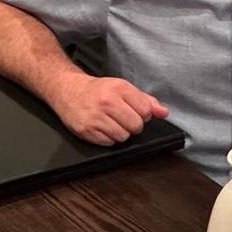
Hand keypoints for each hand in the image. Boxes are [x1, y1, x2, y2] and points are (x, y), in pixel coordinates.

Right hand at [47, 72, 168, 145]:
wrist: (68, 91)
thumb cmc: (96, 90)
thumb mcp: (122, 88)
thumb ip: (145, 100)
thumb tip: (163, 112)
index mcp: (119, 88)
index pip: (146, 111)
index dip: (143, 114)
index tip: (133, 111)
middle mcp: (107, 102)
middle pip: (136, 126)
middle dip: (132, 125)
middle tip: (121, 118)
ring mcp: (96, 117)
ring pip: (123, 137)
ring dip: (120, 133)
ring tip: (110, 122)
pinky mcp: (86, 130)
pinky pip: (108, 143)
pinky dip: (107, 138)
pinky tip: (101, 127)